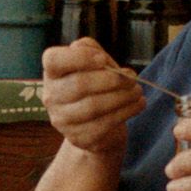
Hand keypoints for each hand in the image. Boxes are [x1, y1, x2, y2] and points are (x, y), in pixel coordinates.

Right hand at [41, 39, 142, 159]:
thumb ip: (92, 51)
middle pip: (79, 84)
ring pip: (93, 106)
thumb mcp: (93, 62)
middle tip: (132, 78)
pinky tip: (138, 104)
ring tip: (138, 91)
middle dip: (111, 79)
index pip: (54, 60)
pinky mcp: (79, 138)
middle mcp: (51, 97)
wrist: (97, 123)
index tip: (103, 58)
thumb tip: (101, 59)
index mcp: (52, 73)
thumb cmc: (96, 84)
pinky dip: (126, 112)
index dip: (79, 57)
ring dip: (122, 97)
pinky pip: (104, 124)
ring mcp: (63, 120)